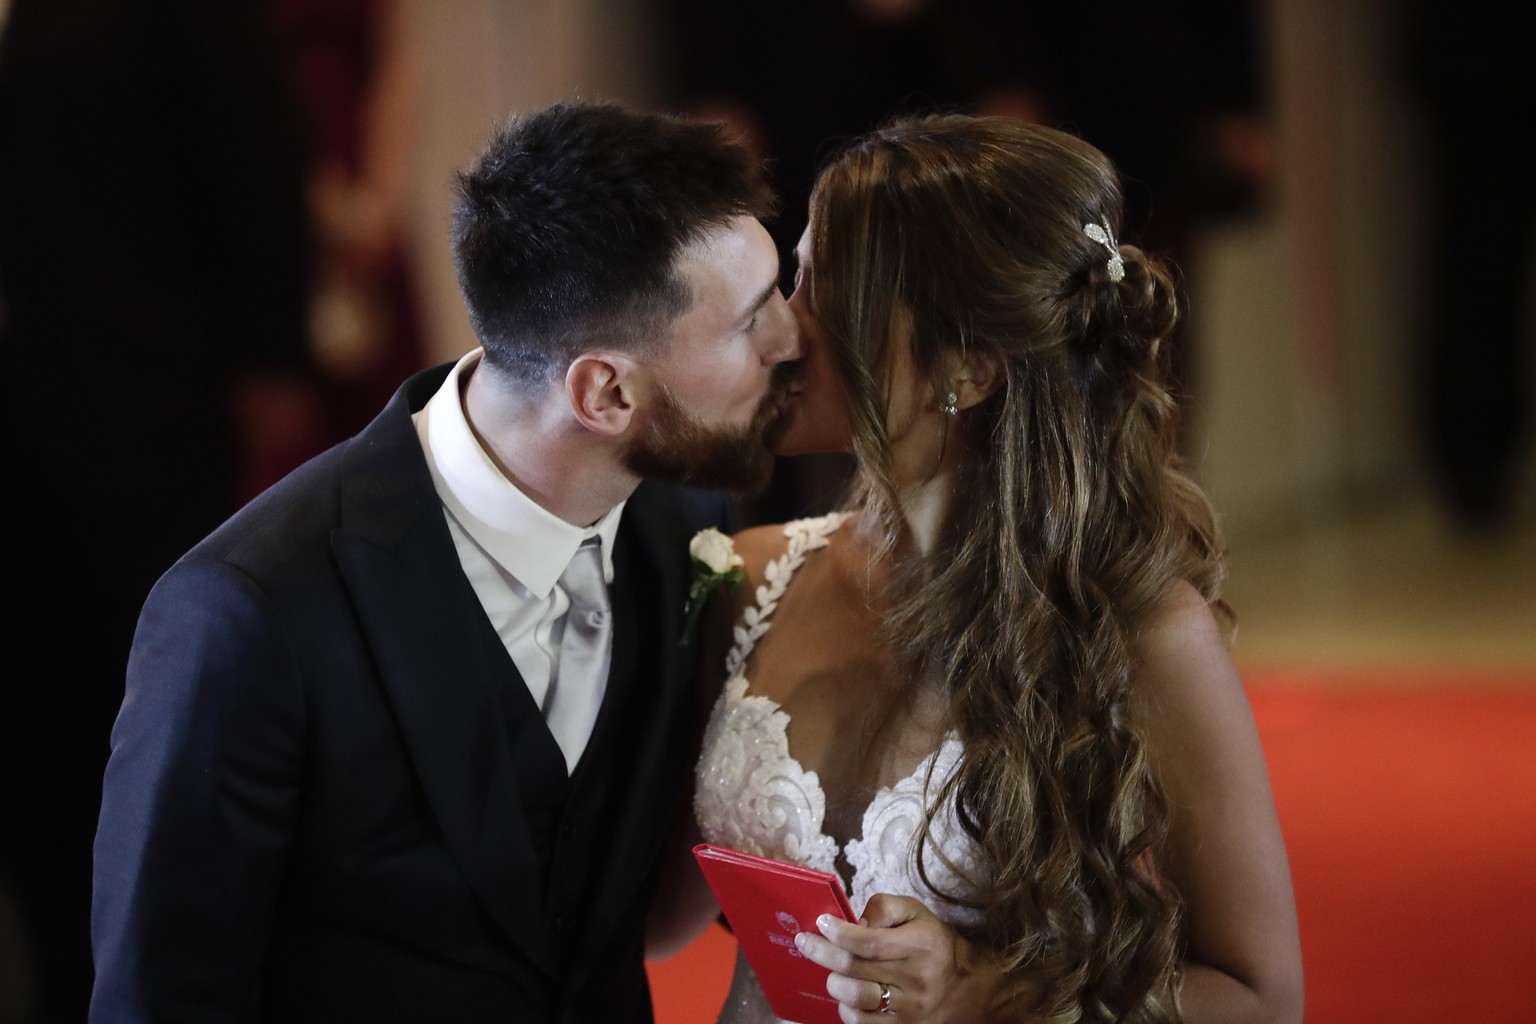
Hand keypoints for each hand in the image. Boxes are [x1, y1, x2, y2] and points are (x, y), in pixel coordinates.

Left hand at [794, 894, 1000, 1023]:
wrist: (967, 987)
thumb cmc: (933, 942)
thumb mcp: (916, 913)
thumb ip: (884, 908)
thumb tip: (853, 921)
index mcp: (919, 945)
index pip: (870, 942)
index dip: (839, 934)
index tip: (820, 923)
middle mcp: (915, 979)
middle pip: (855, 970)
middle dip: (822, 954)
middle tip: (805, 943)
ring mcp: (909, 1009)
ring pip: (856, 1000)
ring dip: (834, 983)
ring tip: (833, 972)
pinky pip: (863, 1023)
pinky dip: (846, 1009)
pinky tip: (846, 994)